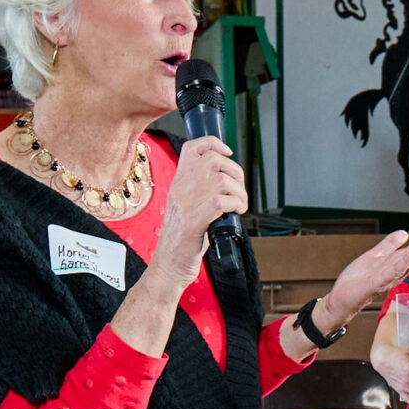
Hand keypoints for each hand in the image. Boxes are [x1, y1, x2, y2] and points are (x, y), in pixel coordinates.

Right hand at [153, 134, 249, 278]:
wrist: (169, 264)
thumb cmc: (182, 239)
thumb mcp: (186, 206)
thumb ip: (200, 190)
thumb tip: (227, 180)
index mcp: (178, 182)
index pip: (193, 148)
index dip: (213, 143)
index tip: (228, 153)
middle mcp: (181, 188)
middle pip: (214, 160)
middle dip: (236, 173)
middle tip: (238, 190)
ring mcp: (187, 204)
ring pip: (222, 180)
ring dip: (239, 192)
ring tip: (239, 205)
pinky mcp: (195, 221)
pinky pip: (222, 201)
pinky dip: (236, 205)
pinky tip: (235, 213)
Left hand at [328, 225, 408, 313]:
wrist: (340, 300)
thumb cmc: (356, 281)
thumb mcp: (374, 257)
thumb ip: (389, 245)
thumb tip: (403, 233)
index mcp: (398, 264)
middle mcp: (397, 271)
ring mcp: (388, 277)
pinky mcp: (375, 282)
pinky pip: (393, 271)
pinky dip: (405, 261)